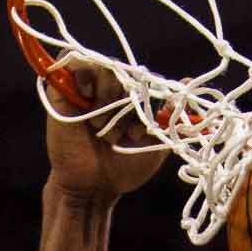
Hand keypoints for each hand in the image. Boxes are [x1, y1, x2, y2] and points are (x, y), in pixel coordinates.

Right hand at [45, 61, 166, 199]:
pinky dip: (84, 76)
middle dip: (127, 105)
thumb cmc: (124, 169)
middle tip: (119, 136)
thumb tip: (190, 83)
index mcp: (130, 100)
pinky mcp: (61, 89)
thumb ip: (172, 115)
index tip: (141, 134)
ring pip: (105, 66)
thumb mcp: (156, 143)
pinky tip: (86, 99)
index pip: (145, 80)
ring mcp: (86, 88)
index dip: (146, 102)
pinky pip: (72, 60)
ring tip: (99, 126)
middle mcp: (109, 90)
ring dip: (107, 97)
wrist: (94, 190)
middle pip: (126, 73)